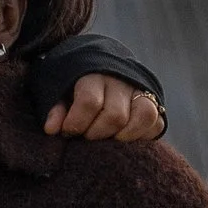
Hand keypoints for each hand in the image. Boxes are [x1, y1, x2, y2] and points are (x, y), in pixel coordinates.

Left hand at [46, 77, 165, 145]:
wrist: (101, 66)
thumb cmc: (74, 85)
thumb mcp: (58, 91)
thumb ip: (56, 108)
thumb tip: (52, 129)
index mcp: (94, 74)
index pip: (89, 101)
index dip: (77, 123)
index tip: (68, 132)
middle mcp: (121, 81)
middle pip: (115, 115)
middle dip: (97, 134)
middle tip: (87, 137)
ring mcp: (141, 90)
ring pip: (144, 116)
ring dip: (124, 137)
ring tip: (108, 141)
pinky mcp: (155, 102)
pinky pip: (156, 122)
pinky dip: (142, 136)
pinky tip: (124, 138)